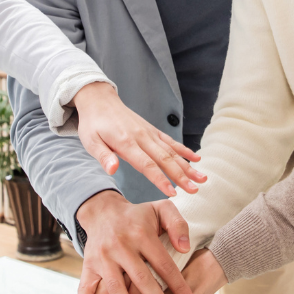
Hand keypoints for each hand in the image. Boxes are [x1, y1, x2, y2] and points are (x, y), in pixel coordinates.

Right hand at [29, 191, 194, 293]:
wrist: (103, 211)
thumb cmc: (138, 215)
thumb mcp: (161, 209)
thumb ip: (178, 224)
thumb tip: (185, 248)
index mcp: (142, 234)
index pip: (162, 262)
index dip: (177, 283)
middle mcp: (121, 246)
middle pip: (140, 277)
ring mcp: (103, 256)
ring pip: (115, 286)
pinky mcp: (89, 264)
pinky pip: (85, 285)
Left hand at [73, 82, 205, 198]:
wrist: (99, 100)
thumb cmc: (93, 124)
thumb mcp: (90, 141)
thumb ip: (103, 156)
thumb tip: (113, 170)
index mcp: (126, 143)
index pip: (146, 164)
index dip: (160, 179)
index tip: (173, 193)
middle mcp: (142, 137)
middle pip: (165, 159)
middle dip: (181, 176)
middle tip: (195, 190)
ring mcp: (149, 133)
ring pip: (172, 151)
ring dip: (188, 166)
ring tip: (203, 178)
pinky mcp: (152, 130)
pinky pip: (170, 141)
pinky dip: (184, 150)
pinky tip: (197, 158)